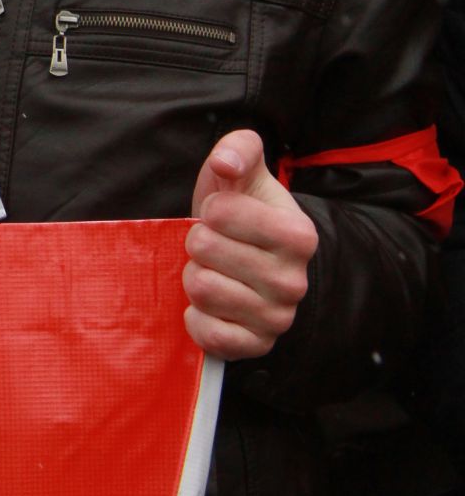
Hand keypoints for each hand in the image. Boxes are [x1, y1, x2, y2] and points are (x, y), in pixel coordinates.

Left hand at [184, 129, 316, 358]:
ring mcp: (278, 318)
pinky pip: (206, 332)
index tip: (226, 215)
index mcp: (299, 234)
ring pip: (200, 288)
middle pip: (203, 249)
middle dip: (199, 243)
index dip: (212, 209)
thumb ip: (239, 149)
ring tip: (216, 271)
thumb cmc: (243, 211)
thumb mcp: (245, 171)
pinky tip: (212, 305)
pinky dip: (197, 317)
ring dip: (196, 276)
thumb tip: (225, 163)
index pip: (219, 212)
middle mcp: (295, 281)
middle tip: (217, 246)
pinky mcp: (255, 347)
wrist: (252, 261)